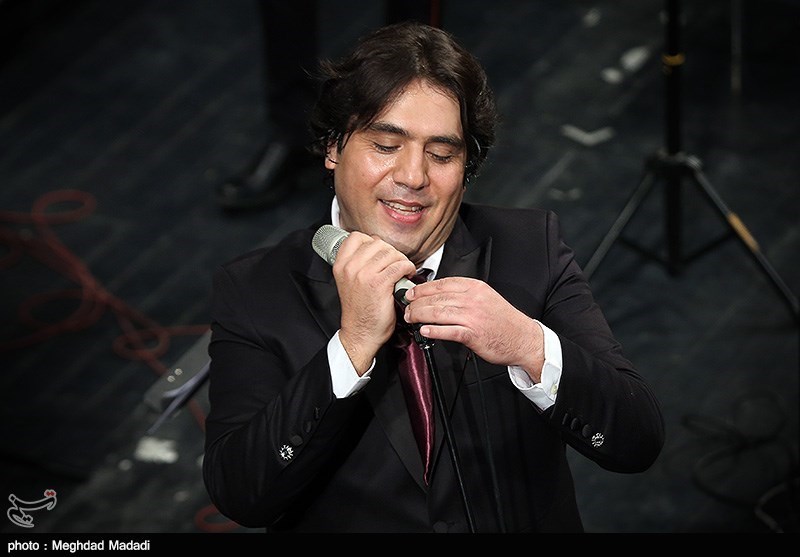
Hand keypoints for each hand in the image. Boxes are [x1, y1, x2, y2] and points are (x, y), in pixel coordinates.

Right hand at [333, 232, 415, 373]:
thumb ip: (357, 264)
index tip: (380, 253)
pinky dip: (408, 268)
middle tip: (395, 263)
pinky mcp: (379, 284)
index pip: (356, 237)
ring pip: (390, 252)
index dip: (372, 242)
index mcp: (340, 265)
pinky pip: (399, 265)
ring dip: (401, 259)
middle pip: (377, 243)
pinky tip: (407, 274)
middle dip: (390, 252)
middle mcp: (350, 268)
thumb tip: (377, 248)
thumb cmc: (359, 311)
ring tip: (402, 269)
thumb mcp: (349, 282)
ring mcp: (364, 275)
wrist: (360, 334)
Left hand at [404, 277, 545, 381]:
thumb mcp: (485, 298)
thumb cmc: (503, 320)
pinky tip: (424, 330)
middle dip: (417, 302)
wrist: (522, 338)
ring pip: (439, 312)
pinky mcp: (474, 334)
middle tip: (406, 307)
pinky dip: (434, 330)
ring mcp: (473, 317)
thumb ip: (463, 295)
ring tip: (410, 318)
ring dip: (420, 315)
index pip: (442, 283)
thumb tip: (437, 297)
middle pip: (437, 297)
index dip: (423, 288)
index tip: (411, 293)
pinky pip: (449, 331)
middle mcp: (473, 299)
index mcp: (475, 287)